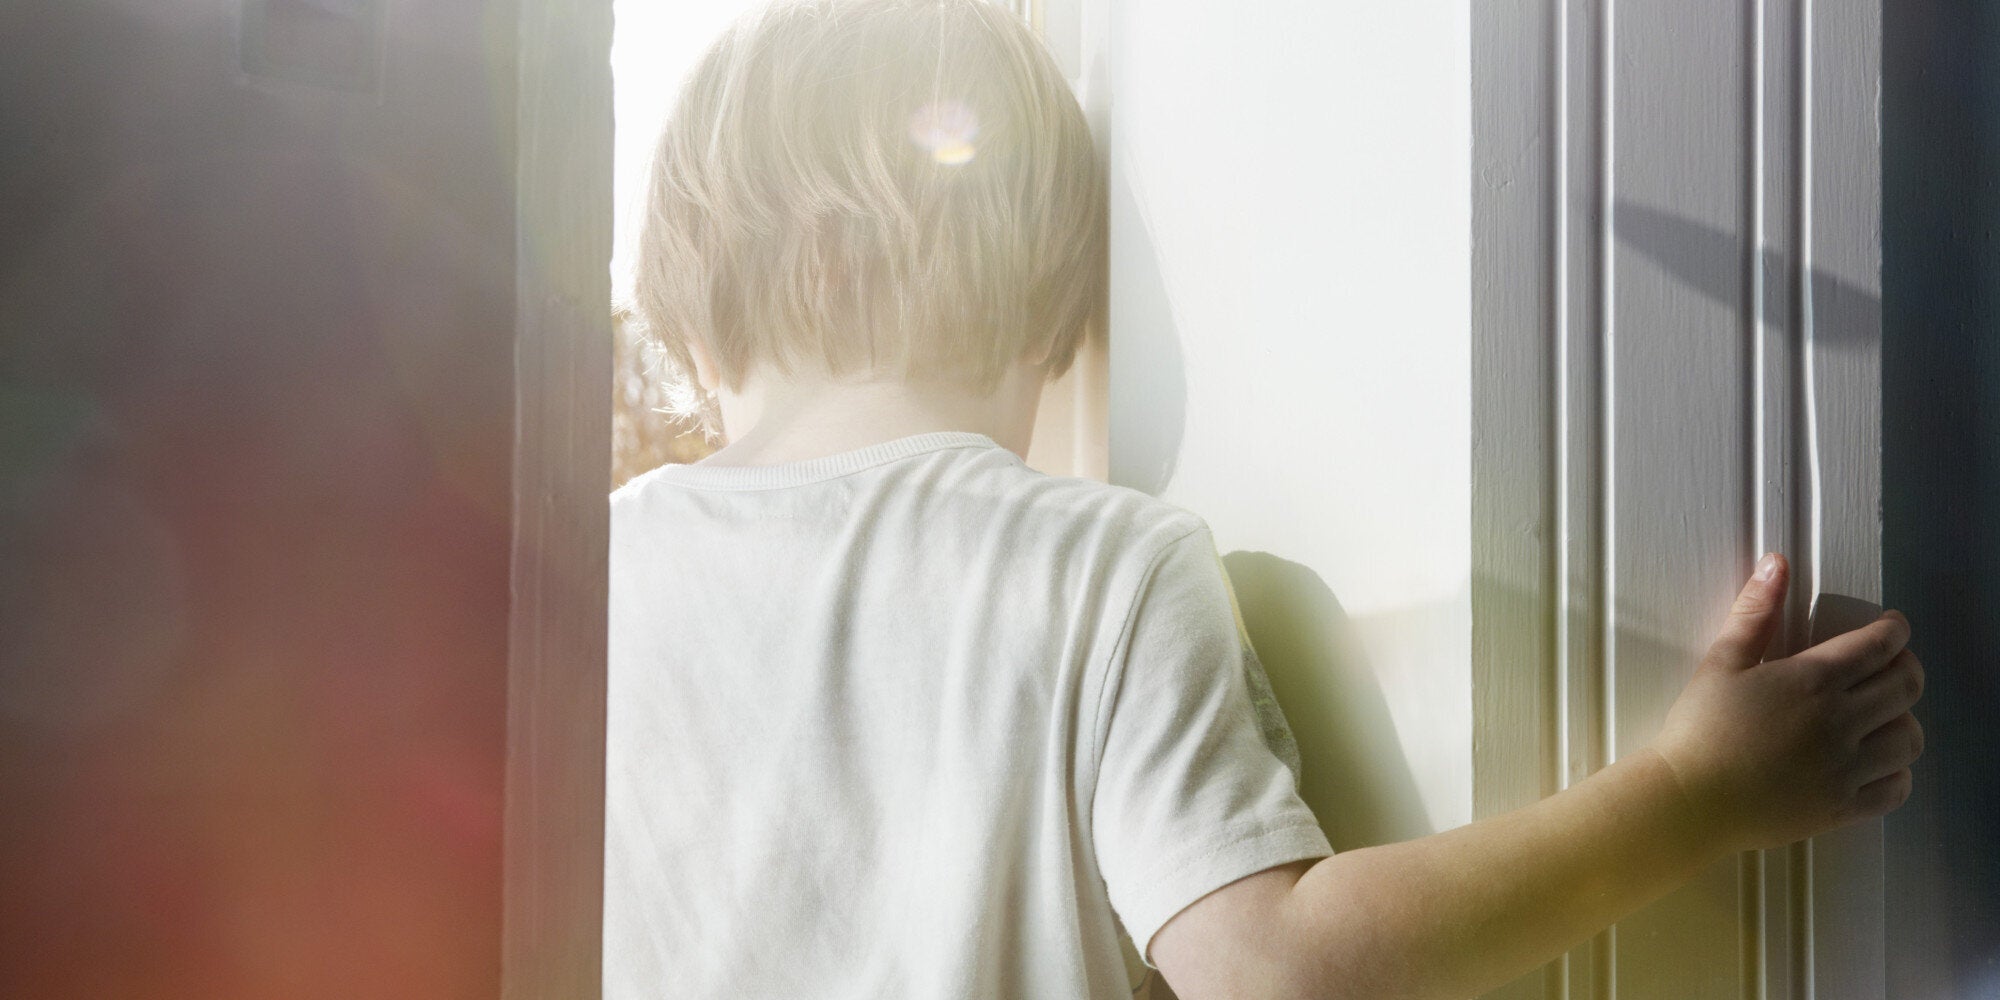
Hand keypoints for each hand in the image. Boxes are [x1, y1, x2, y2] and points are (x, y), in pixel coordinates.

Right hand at [1649, 553, 1924, 853]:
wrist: (1690, 799)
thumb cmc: (1699, 728)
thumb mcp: (1721, 661)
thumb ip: (1754, 612)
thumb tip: (1776, 564)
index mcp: (1814, 680)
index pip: (1880, 645)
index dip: (1895, 630)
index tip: (1893, 627)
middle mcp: (1842, 722)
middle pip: (1907, 687)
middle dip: (1906, 667)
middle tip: (1890, 664)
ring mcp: (1847, 768)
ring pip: (1909, 738)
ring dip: (1903, 719)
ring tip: (1882, 715)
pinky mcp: (1843, 807)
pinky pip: (1896, 788)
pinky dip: (1897, 771)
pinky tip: (1877, 763)